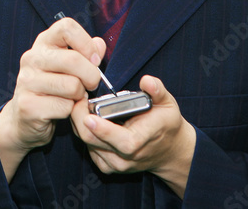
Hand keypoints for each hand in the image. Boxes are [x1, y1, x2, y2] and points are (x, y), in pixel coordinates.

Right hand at [0, 17, 105, 181]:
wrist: (24, 119)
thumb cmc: (52, 89)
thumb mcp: (69, 66)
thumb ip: (85, 53)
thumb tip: (99, 44)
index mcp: (43, 43)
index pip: (66, 27)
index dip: (86, 43)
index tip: (94, 60)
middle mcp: (32, 58)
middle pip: (73, 59)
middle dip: (91, 76)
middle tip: (90, 85)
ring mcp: (27, 81)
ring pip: (72, 85)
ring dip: (79, 95)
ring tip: (73, 97)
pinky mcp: (28, 105)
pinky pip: (64, 107)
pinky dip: (70, 111)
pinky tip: (61, 110)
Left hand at [70, 75, 195, 197]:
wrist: (168, 150)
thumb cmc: (165, 124)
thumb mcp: (167, 104)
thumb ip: (157, 91)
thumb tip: (147, 81)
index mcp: (140, 141)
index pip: (121, 141)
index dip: (103, 129)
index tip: (89, 115)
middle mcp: (126, 157)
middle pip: (93, 140)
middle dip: (80, 118)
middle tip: (79, 97)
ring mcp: (115, 164)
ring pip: (86, 143)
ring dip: (79, 123)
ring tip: (82, 105)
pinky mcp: (107, 165)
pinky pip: (88, 148)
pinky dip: (83, 132)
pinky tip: (87, 119)